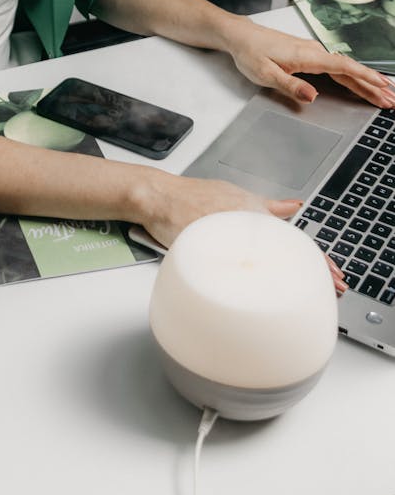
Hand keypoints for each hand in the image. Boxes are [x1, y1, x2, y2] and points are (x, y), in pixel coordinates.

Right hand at [137, 172, 348, 294]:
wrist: (160, 197)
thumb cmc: (192, 197)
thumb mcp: (235, 194)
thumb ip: (267, 205)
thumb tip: (292, 207)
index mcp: (254, 214)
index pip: (296, 239)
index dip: (320, 258)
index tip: (335, 274)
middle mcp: (246, 227)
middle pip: (289, 255)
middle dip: (316, 273)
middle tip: (335, 287)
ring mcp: (229, 241)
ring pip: (266, 268)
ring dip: (290, 283)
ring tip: (308, 298)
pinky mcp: (210, 253)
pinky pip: (234, 275)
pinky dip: (250, 288)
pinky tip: (262, 301)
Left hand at [224, 18, 394, 107]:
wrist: (240, 36)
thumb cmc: (250, 52)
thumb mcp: (266, 74)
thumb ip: (290, 86)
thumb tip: (312, 96)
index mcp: (307, 56)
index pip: (344, 68)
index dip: (365, 78)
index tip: (383, 87)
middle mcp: (314, 52)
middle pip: (350, 70)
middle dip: (373, 85)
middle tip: (392, 99)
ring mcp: (312, 53)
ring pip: (345, 69)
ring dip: (366, 82)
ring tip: (384, 94)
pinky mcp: (308, 56)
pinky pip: (337, 68)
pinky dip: (352, 77)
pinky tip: (360, 83)